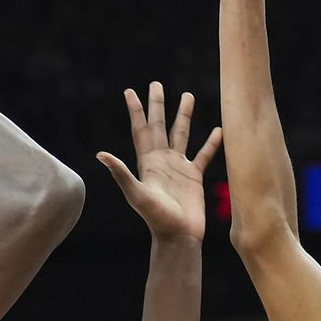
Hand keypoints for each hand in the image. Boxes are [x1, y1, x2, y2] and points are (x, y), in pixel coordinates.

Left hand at [97, 83, 222, 241]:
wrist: (177, 236)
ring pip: (181, 134)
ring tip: (188, 95)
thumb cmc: (156, 218)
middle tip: (156, 83)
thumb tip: (101, 154)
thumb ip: (121, 173)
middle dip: (157, 105)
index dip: (135, 110)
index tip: (129, 91)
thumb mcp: (137, 194)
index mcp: (147, 162)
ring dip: (184, 115)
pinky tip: (220, 129)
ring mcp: (178, 167)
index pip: (140, 130)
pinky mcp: (194, 176)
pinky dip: (212, 142)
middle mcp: (162, 160)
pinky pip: (204, 154)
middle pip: (159, 125)